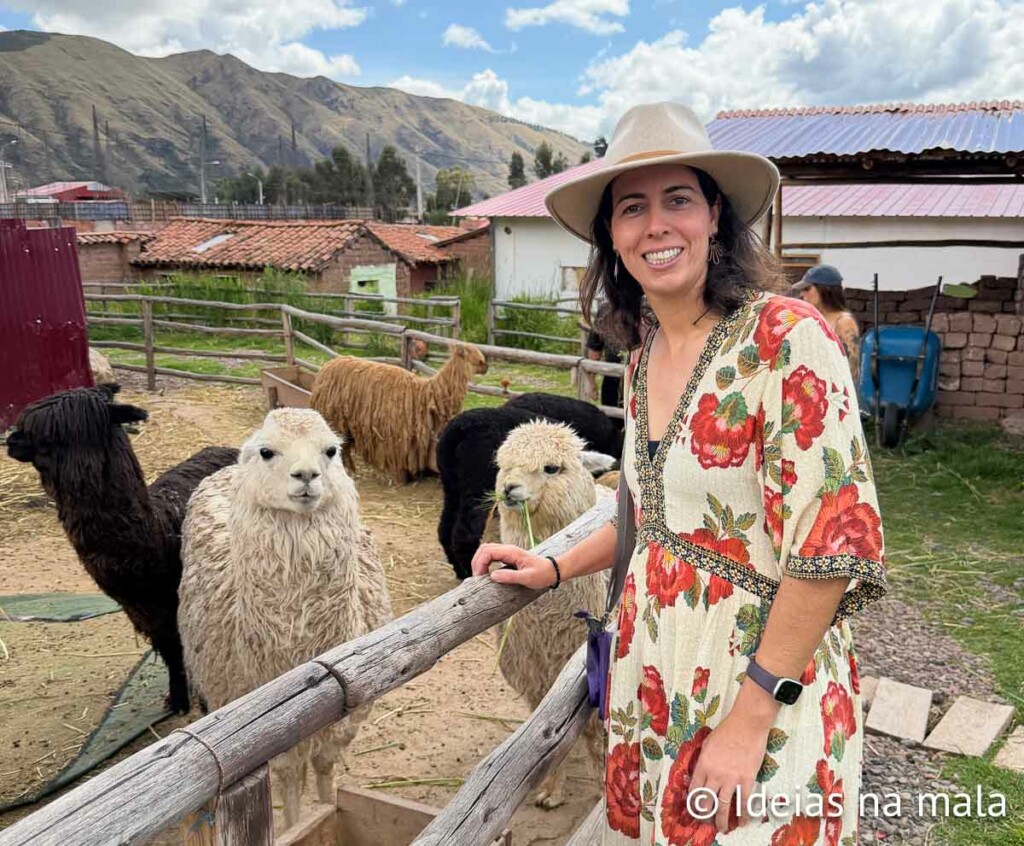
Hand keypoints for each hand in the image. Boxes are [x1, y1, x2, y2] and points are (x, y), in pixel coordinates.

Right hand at [470, 543, 557, 589]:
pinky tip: (486, 573)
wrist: (552, 570)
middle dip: (477, 562)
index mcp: (511, 552)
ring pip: (486, 551)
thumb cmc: (542, 574)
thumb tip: (493, 576)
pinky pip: (491, 555)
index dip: (480, 563)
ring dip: (479, 562)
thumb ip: (510, 577)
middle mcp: (508, 549)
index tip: (480, 578)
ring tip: (480, 576)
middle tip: (477, 578)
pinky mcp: (507, 556)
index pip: (487, 552)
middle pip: (484, 549)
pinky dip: (484, 562)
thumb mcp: (528, 578)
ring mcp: (507, 552)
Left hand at [688, 712, 770, 831]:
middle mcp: (715, 774)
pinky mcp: (747, 780)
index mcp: (703, 764)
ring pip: (724, 806)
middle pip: (707, 800)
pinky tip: (742, 822)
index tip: (694, 809)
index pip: (694, 789)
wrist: (747, 725)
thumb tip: (699, 772)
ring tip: (721, 829)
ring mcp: (731, 779)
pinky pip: (744, 802)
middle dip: (705, 814)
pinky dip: (743, 814)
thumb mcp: (707, 743)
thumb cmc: (726, 730)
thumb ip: (703, 759)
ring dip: (722, 820)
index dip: (693, 801)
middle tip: (706, 821)